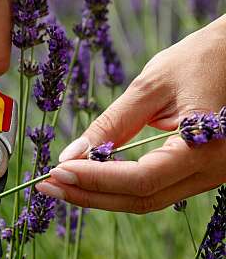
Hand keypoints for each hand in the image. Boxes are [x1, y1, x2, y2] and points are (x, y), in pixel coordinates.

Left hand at [37, 14, 225, 213]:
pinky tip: (92, 177)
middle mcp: (213, 171)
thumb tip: (70, 154)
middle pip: (141, 199)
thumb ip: (111, 124)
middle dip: (90, 194)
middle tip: (48, 185)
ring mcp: (210, 176)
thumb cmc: (201, 58)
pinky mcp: (200, 172)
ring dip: (101, 195)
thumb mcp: (150, 86)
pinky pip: (156, 189)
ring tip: (62, 183)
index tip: (57, 170)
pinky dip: (120, 187)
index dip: (95, 179)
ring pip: (147, 200)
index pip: (140, 179)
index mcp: (204, 146)